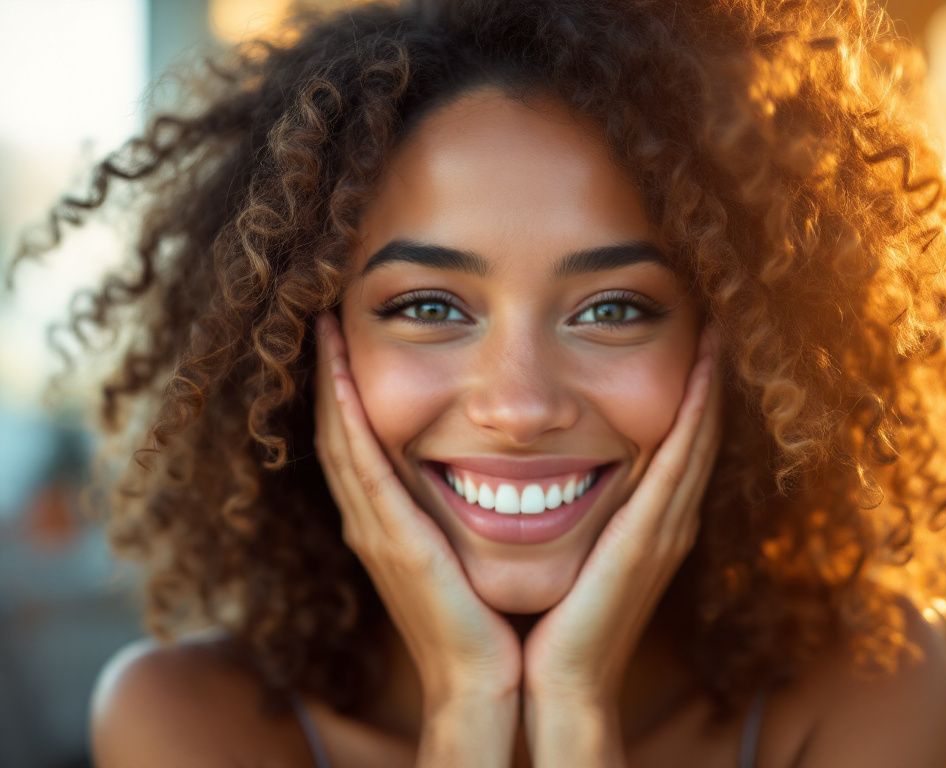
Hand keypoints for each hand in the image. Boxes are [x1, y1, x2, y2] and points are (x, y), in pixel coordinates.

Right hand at [313, 311, 521, 710]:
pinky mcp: (391, 538)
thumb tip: (485, 466)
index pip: (356, 441)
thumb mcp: (464, 551)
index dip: (344, 389)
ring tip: (325, 325)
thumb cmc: (485, 617)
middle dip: (327, 373)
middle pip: (336, 431)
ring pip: (339, 438)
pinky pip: (361, 463)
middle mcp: (370, 520)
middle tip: (323, 317)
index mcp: (387, 521)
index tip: (345, 337)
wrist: (484, 679)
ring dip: (329, 380)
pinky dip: (346, 414)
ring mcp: (374, 528)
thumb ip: (456, 511)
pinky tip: (340, 372)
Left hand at [522, 323, 722, 728]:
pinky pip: (682, 455)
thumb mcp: (568, 555)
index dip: (688, 394)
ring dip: (709, 381)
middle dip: (707, 377)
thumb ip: (572, 513)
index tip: (687, 341)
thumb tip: (541, 473)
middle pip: (697, 432)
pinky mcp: (653, 535)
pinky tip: (704, 364)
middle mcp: (668, 519)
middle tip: (711, 319)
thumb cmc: (551, 620)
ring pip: (697, 435)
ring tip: (716, 328)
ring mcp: (667, 526)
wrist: (556, 683)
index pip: (676, 443)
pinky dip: (698, 408)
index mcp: (648, 522)